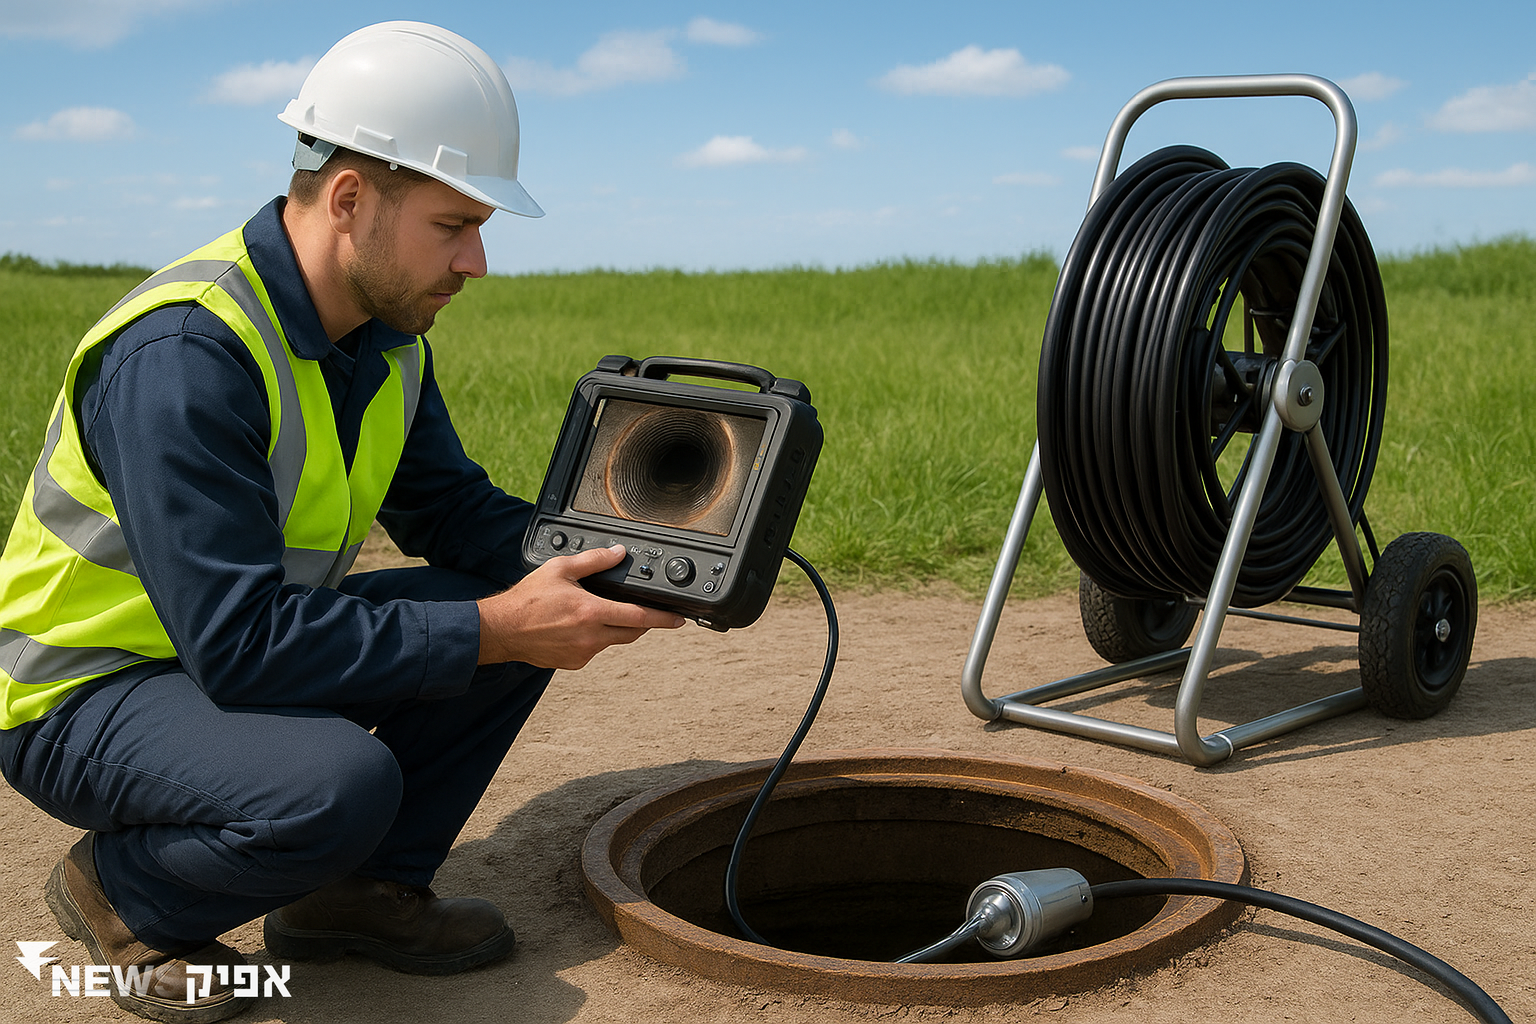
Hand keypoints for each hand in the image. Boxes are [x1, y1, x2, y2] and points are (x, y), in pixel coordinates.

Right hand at [476, 544, 684, 668]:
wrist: (502, 630)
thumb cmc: (527, 600)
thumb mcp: (560, 569)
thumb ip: (594, 560)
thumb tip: (617, 554)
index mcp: (591, 613)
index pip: (639, 617)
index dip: (663, 618)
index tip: (679, 619)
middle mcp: (591, 637)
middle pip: (632, 632)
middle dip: (643, 622)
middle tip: (645, 611)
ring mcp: (583, 653)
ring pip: (614, 641)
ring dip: (616, 628)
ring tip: (600, 612)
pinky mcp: (574, 663)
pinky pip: (595, 650)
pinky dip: (596, 638)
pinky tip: (580, 626)